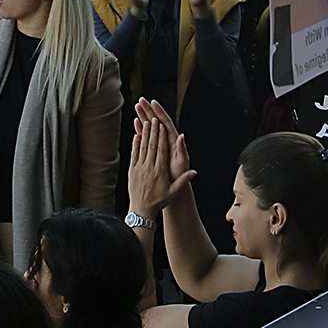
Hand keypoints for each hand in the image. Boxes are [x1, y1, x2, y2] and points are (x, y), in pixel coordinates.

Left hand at [125, 100, 181, 214]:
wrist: (142, 210)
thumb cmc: (159, 201)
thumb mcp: (173, 192)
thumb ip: (184, 180)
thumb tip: (194, 172)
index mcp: (159, 171)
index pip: (161, 150)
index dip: (160, 136)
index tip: (161, 125)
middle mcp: (149, 167)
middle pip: (151, 145)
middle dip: (153, 130)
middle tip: (154, 117)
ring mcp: (139, 168)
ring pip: (142, 147)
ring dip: (144, 133)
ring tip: (146, 121)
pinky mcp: (132, 170)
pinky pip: (134, 154)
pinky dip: (135, 144)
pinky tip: (137, 134)